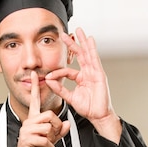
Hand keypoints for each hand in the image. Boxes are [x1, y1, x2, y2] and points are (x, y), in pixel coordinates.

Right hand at [13, 71, 69, 146]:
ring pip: (47, 127)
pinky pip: (44, 139)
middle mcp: (28, 122)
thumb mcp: (51, 139)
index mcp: (33, 119)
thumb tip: (66, 123)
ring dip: (52, 137)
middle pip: (48, 114)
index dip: (34, 87)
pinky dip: (50, 146)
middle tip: (54, 135)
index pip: (34, 100)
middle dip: (56, 125)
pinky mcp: (27, 139)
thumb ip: (59, 131)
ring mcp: (26, 130)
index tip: (35, 74)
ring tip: (49, 143)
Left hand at [45, 28, 121, 143]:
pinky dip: (92, 49)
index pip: (68, 71)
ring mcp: (94, 72)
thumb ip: (59, 89)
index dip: (57, 72)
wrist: (98, 116)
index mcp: (81, 78)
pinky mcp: (99, 74)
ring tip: (79, 30)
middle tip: (64, 34)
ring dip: (82, 42)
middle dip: (72, 44)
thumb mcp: (70, 97)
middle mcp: (88, 73)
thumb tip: (48, 80)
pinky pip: (95, 59)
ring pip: (87, 54)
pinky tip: (90, 40)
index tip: (48, 76)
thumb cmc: (87, 108)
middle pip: (79, 55)